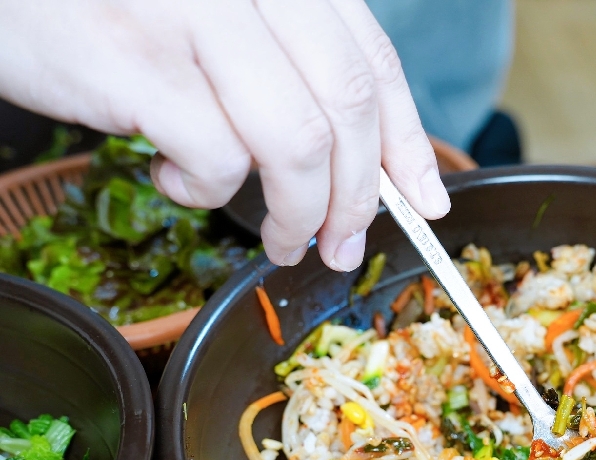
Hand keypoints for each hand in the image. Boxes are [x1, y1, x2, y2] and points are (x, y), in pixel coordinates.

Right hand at [0, 0, 449, 270]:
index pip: (372, 61)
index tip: (427, 202)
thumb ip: (288, 68)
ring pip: (298, 144)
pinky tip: (178, 179)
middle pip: (349, 107)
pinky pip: (218, 160)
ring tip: (281, 240)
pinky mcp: (137, 60)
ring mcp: (193, 12)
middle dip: (361, 197)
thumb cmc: (114, 7)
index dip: (409, 143)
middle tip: (343, 246)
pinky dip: (210, 194)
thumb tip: (368, 166)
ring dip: (300, 213)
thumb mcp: (218, 18)